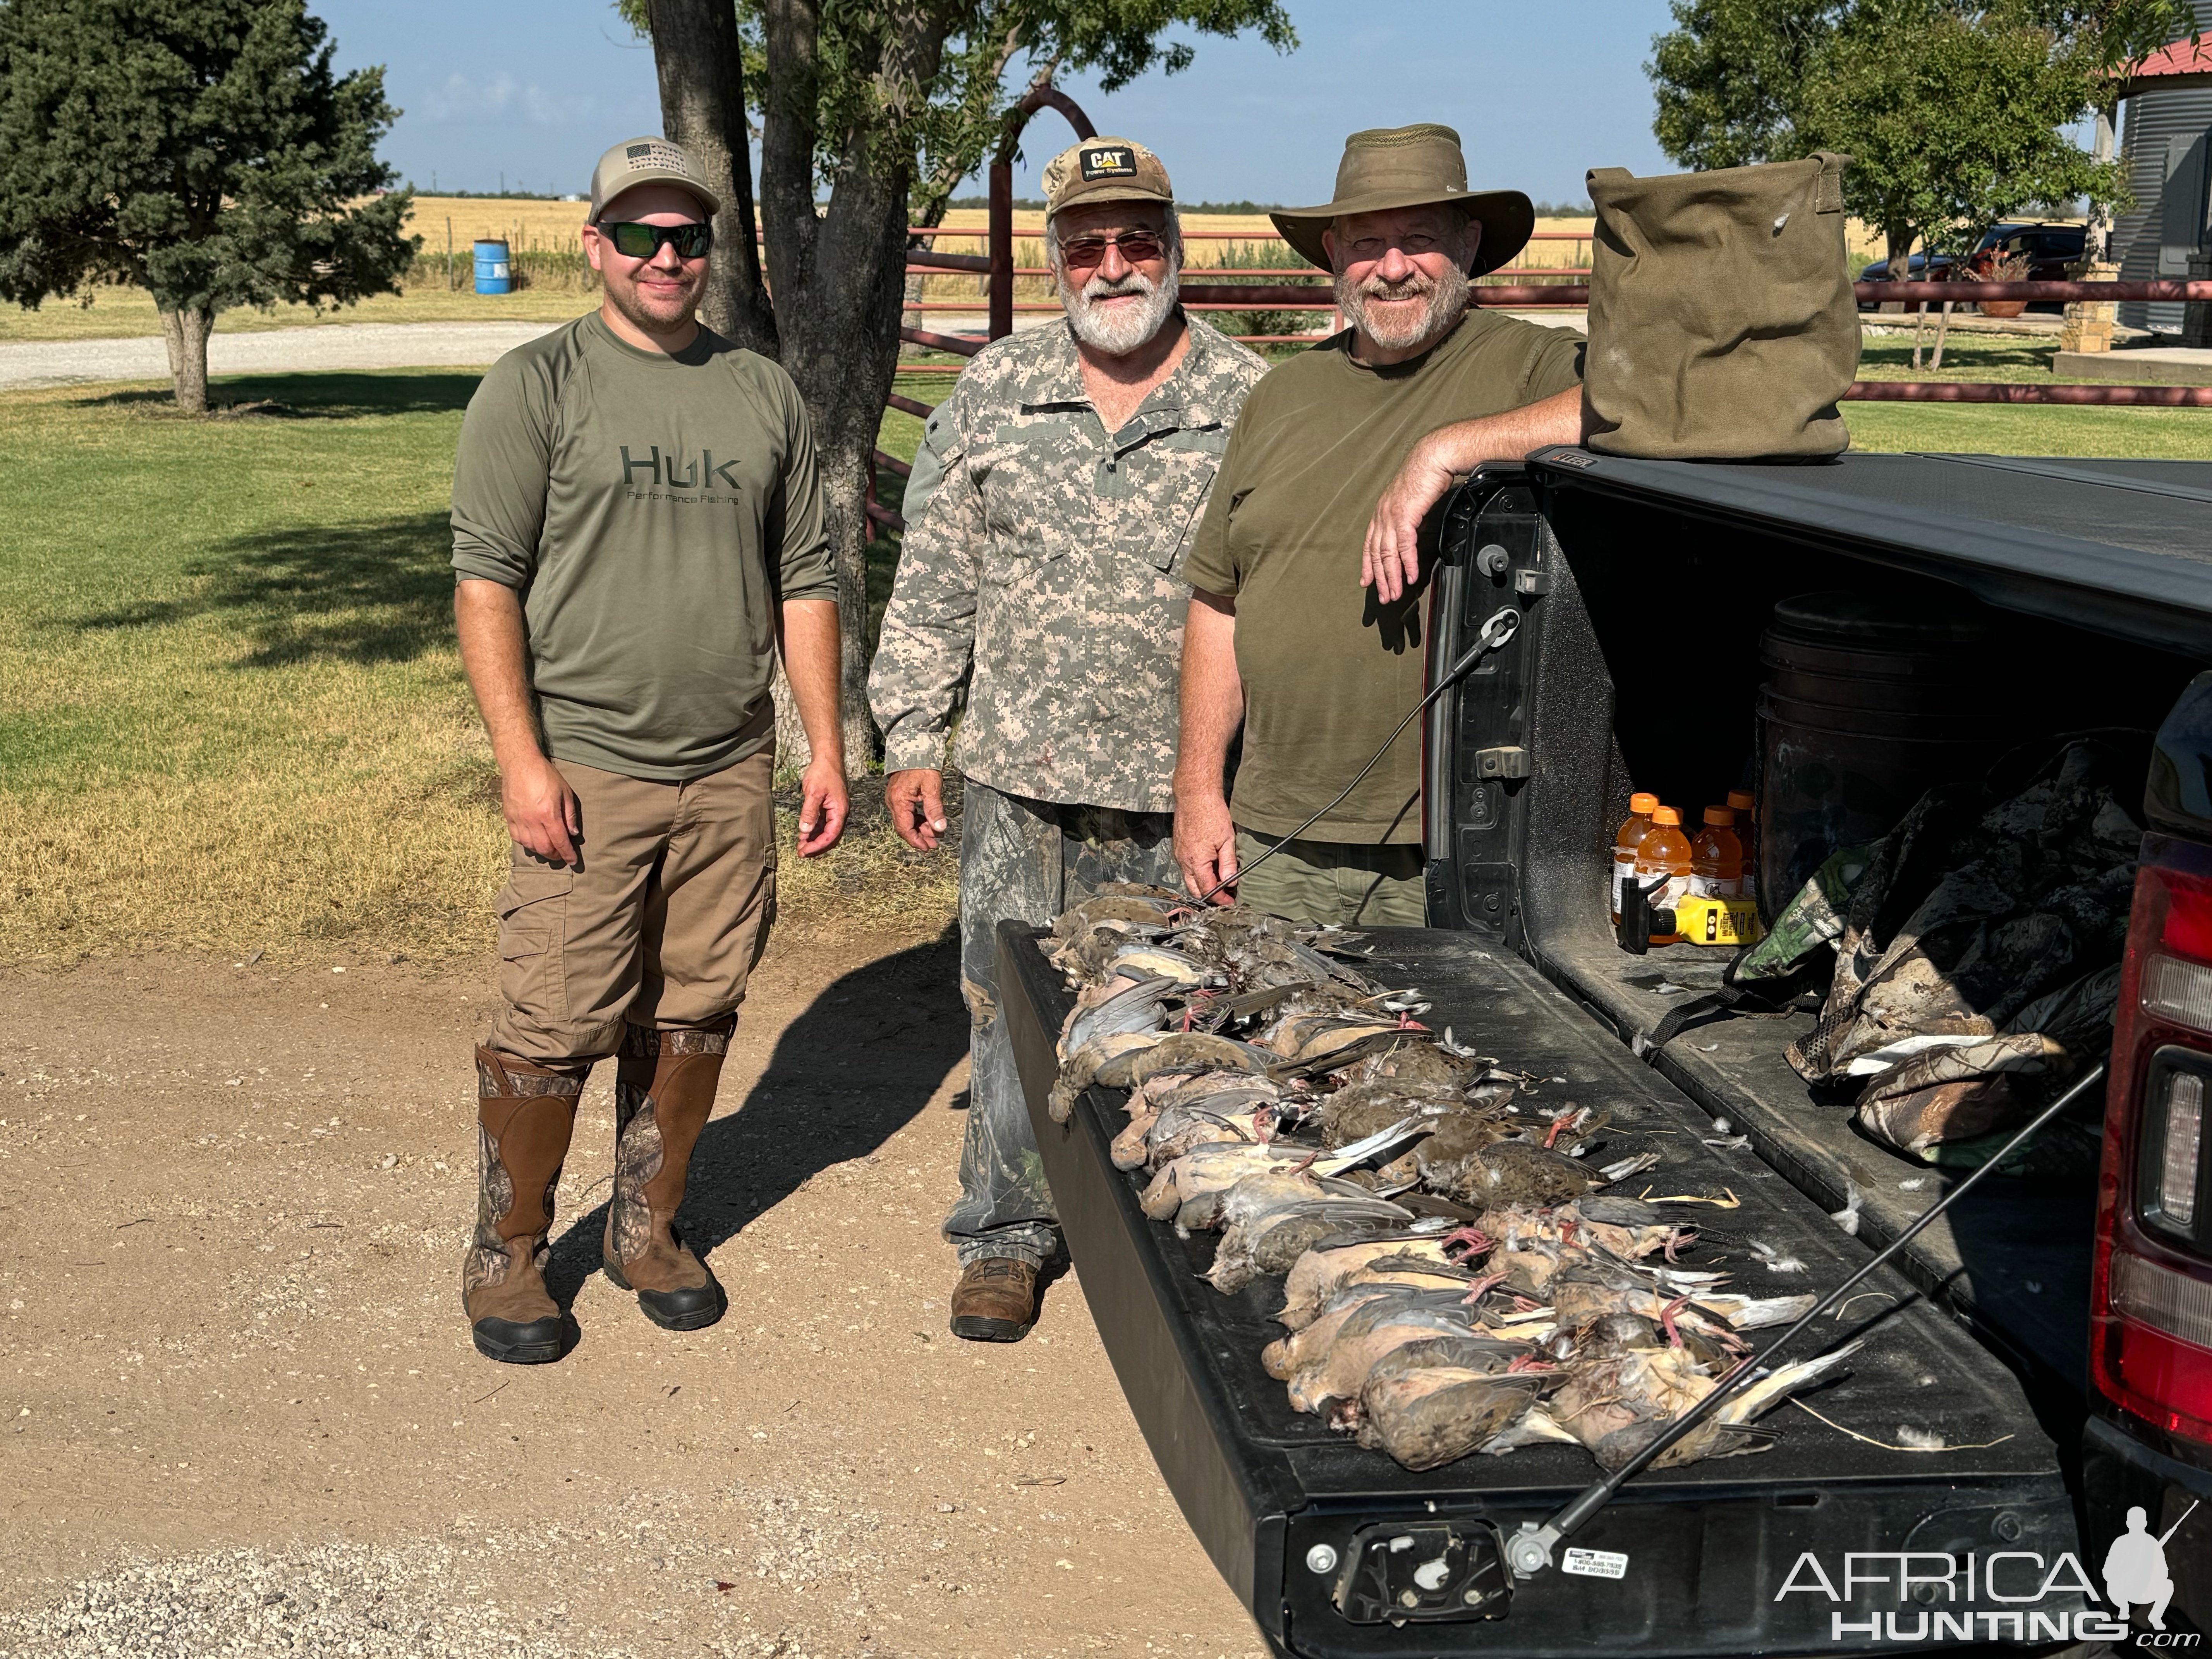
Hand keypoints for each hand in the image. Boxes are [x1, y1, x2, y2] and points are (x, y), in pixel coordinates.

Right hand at [503, 751, 581, 864]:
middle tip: (561, 855)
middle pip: (544, 848)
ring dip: (541, 851)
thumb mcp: (565, 792)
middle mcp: (532, 820)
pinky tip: (533, 842)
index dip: (567, 854)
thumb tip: (573, 834)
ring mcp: (518, 819)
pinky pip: (516, 837)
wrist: (520, 763)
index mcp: (548, 814)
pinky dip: (526, 843)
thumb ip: (569, 815)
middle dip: (555, 855)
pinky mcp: (508, 816)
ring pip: (529, 846)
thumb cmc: (545, 775)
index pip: (560, 841)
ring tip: (549, 850)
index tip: (573, 862)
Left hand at [795, 753, 848, 857]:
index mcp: (839, 811)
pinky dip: (813, 830)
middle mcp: (839, 813)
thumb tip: (804, 830)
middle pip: (829, 836)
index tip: (805, 851)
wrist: (827, 758)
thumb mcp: (813, 792)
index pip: (830, 835)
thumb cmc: (823, 772)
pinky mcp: (828, 806)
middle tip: (801, 852)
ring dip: (813, 839)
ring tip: (800, 846)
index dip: (818, 846)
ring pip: (825, 831)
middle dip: (815, 846)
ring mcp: (833, 810)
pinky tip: (803, 834)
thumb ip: (809, 812)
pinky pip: (822, 823)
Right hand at [885, 768, 948, 851]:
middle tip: (934, 844)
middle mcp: (893, 802)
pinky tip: (929, 823)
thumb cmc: (923, 765)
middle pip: (904, 827)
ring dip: (920, 829)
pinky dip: (918, 820)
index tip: (927, 848)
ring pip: (906, 821)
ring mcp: (895, 799)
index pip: (905, 828)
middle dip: (920, 837)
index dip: (916, 841)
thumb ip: (935, 809)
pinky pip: (907, 813)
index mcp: (899, 801)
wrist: (914, 748)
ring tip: (935, 835)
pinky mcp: (899, 796)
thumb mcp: (932, 786)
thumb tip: (940, 828)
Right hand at [1174, 786, 1238, 905]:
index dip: (1220, 898)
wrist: (1194, 795)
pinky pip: (1186, 867)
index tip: (1229, 900)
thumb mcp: (1226, 840)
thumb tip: (1230, 882)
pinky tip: (1209, 865)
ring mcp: (1178, 854)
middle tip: (1224, 894)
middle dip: (1209, 895)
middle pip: (1194, 889)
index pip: (1207, 890)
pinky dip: (1197, 871)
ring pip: (1189, 878)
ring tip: (1219, 879)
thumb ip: (1228, 864)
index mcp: (1196, 861)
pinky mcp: (1178, 847)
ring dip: (1203, 883)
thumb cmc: (1210, 813)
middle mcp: (1184, 861)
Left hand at [1362, 433, 1456, 604]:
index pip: (1369, 545)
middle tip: (1383, 597)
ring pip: (1388, 554)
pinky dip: (1407, 564)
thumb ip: (1405, 518)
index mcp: (1381, 512)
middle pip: (1377, 554)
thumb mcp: (1410, 501)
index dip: (1367, 565)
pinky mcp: (1405, 516)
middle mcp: (1382, 515)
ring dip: (1392, 577)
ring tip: (1395, 594)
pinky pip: (1405, 546)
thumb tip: (1409, 533)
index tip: (1366, 582)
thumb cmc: (1424, 477)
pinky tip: (1410, 577)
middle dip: (1380, 579)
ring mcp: (1391, 516)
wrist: (1432, 458)